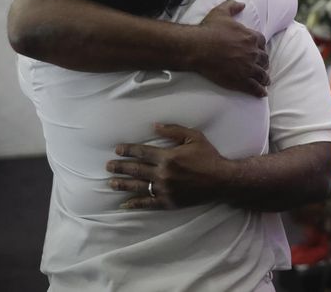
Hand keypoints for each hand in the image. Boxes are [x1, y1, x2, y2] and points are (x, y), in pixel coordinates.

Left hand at [107, 124, 230, 208]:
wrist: (222, 180)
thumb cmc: (209, 156)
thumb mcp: (194, 137)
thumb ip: (174, 131)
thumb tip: (154, 126)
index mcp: (167, 157)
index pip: (142, 152)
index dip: (128, 150)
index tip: (117, 150)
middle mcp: (163, 174)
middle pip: (136, 170)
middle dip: (120, 167)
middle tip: (108, 166)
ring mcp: (164, 190)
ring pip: (138, 186)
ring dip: (123, 184)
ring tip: (111, 182)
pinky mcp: (168, 202)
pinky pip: (148, 203)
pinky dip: (135, 203)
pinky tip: (125, 203)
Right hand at [192, 0, 268, 95]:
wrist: (198, 47)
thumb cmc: (209, 30)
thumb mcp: (221, 12)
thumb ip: (233, 6)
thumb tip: (242, 4)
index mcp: (251, 37)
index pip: (262, 43)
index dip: (261, 48)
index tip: (259, 51)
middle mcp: (253, 53)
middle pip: (264, 59)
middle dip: (263, 63)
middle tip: (262, 66)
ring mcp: (248, 68)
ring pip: (262, 75)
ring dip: (264, 78)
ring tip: (265, 81)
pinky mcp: (241, 80)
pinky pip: (255, 88)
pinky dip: (260, 91)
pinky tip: (262, 93)